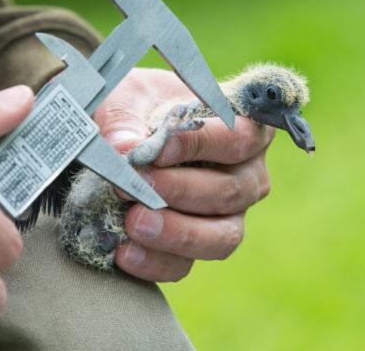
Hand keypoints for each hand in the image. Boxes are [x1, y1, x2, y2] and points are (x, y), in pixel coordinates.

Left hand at [92, 68, 273, 281]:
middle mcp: (245, 175)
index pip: (237, 138)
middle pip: (230, 192)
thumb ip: (125, 121)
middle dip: (179, 191)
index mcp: (241, 128)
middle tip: (135, 184)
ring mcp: (226, 216)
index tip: (161, 149)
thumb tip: (124, 149)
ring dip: (176, 232)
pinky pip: (186, 265)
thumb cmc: (137, 106)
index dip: (201, 145)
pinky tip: (124, 250)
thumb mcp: (127, 98)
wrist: (118, 137)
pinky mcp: (196, 247)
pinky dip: (155, 261)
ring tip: (134, 222)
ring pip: (221, 237)